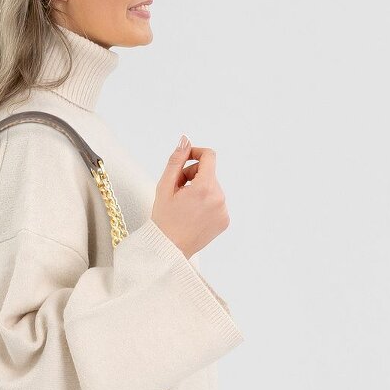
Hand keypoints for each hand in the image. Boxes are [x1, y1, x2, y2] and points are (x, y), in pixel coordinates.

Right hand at [149, 134, 228, 258]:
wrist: (169, 249)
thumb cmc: (164, 220)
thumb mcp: (165, 186)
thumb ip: (176, 160)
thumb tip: (185, 140)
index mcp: (205, 188)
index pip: (209, 156)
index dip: (196, 153)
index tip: (185, 160)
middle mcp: (219, 198)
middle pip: (209, 173)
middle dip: (192, 176)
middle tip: (177, 190)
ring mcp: (223, 211)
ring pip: (212, 188)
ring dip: (199, 190)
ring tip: (183, 205)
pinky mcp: (225, 221)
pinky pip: (217, 203)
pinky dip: (205, 204)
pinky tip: (192, 215)